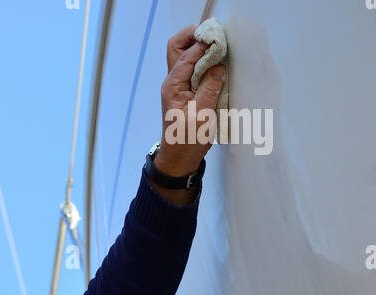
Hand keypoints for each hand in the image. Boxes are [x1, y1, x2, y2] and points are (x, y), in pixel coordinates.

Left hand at [157, 24, 226, 175]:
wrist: (179, 159)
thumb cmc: (185, 141)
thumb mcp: (200, 116)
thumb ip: (209, 89)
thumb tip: (219, 67)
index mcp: (173, 86)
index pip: (187, 55)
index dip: (203, 45)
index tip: (220, 42)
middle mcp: (174, 81)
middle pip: (178, 47)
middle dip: (195, 37)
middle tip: (215, 38)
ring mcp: (180, 85)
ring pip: (187, 55)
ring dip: (202, 49)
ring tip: (220, 50)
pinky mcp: (189, 90)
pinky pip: (196, 68)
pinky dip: (207, 62)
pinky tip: (219, 64)